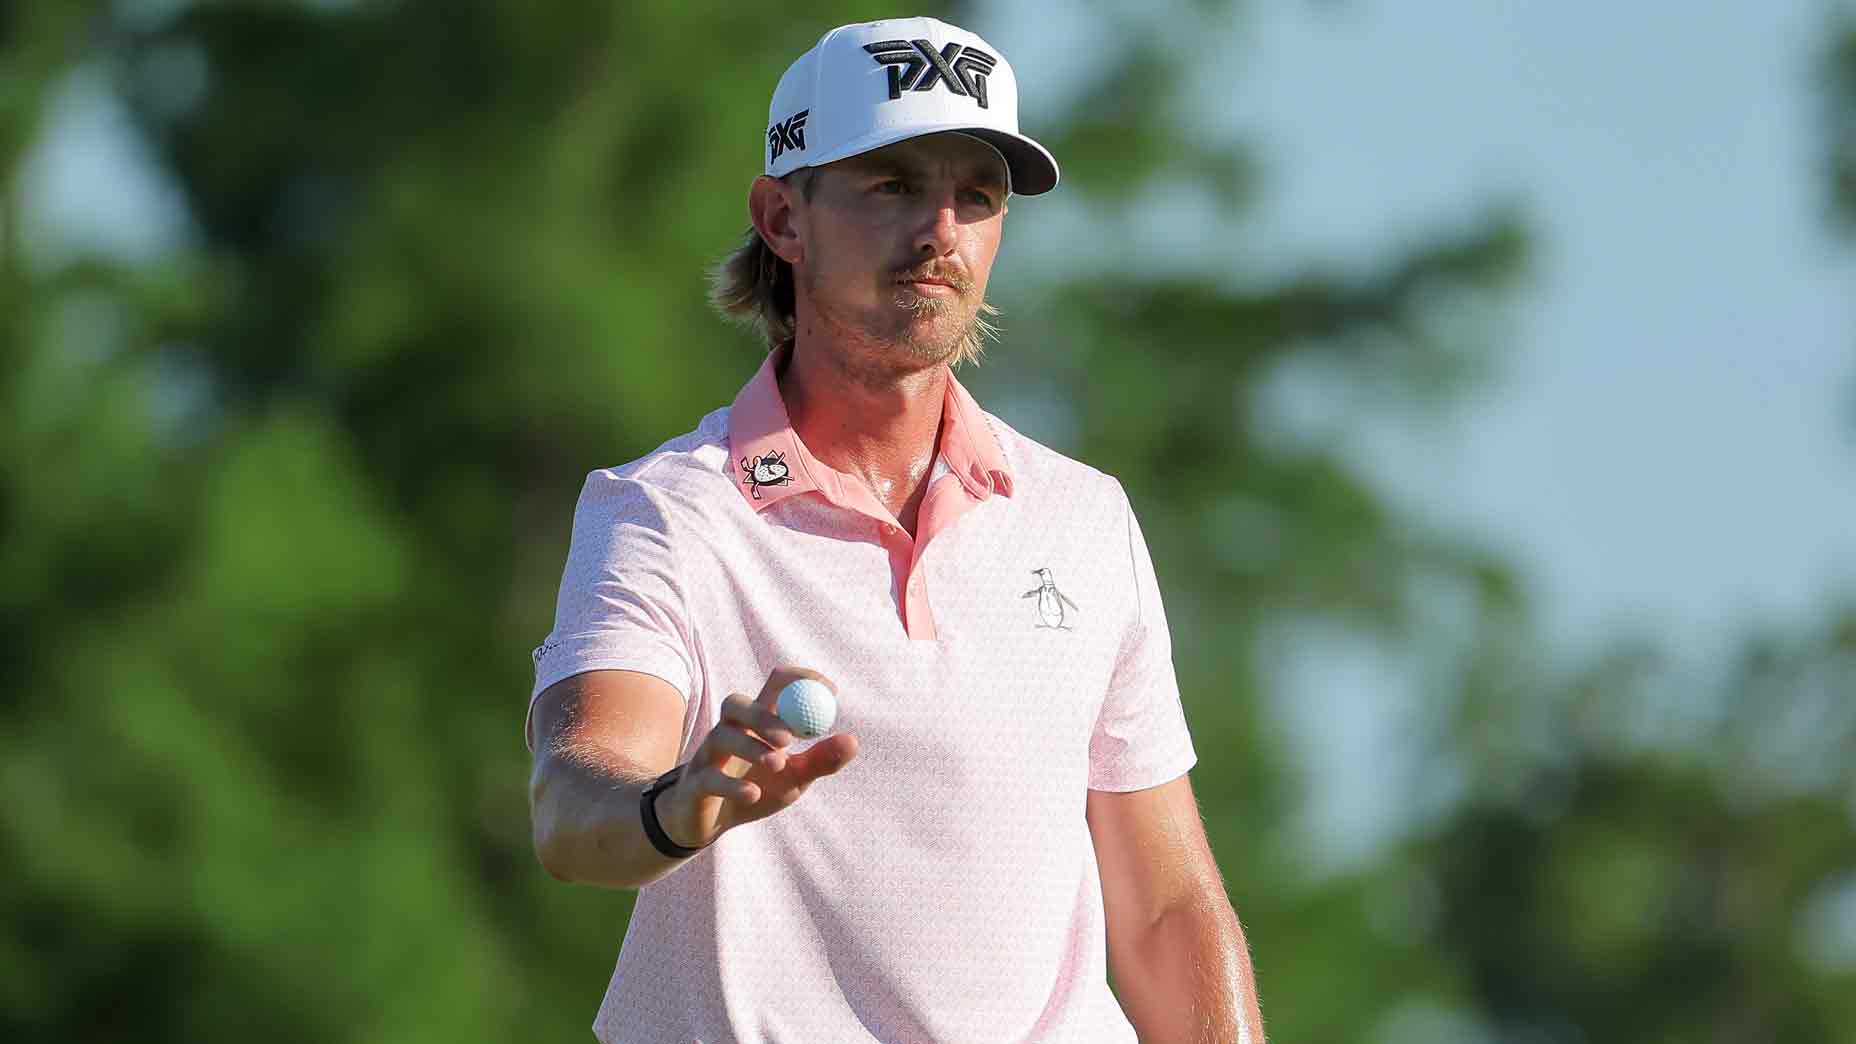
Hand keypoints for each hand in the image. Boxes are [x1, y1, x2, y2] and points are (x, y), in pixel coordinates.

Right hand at [656, 666, 858, 848]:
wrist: (711, 824)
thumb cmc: (756, 789)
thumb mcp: (795, 778)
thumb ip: (821, 760)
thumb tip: (853, 740)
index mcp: (756, 722)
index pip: (775, 684)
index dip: (801, 679)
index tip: (830, 691)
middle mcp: (729, 730)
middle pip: (739, 704)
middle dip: (764, 716)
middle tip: (790, 737)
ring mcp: (709, 755)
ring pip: (722, 736)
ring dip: (751, 748)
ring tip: (777, 764)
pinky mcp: (696, 784)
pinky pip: (710, 777)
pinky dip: (733, 785)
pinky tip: (752, 794)